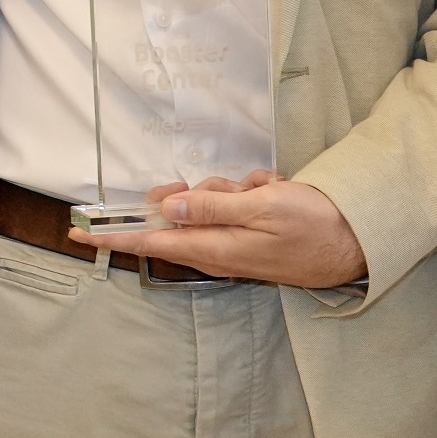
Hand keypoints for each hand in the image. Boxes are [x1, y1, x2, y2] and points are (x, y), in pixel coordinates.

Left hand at [67, 170, 367, 288]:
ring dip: (236, 190)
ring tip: (269, 192)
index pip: (150, 240)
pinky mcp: (249, 238)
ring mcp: (233, 245)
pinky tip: (278, 194)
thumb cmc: (314, 225)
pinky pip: (235, 205)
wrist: (359, 243)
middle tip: (237, 187)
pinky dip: (253, 193)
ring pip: (209, 202)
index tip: (77, 235)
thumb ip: (212, 208)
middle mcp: (217, 250)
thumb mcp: (263, 208)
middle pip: (180, 211)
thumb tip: (167, 208)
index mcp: (213, 248)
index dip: (112, 236)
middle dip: (200, 192)